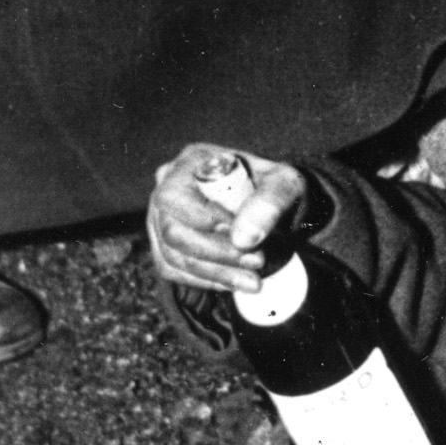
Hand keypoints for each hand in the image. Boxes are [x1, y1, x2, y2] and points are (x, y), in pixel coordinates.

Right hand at [148, 144, 307, 292]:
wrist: (271, 210)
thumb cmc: (274, 190)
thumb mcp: (286, 184)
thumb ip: (270, 202)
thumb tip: (243, 239)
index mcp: (192, 161)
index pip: (176, 196)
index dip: (204, 219)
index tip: (244, 238)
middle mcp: (167, 187)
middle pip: (172, 231)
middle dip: (217, 252)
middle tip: (257, 262)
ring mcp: (159, 218)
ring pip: (173, 256)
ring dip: (215, 273)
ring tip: (253, 281)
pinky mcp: (163, 245)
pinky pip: (173, 270)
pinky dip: (206, 281)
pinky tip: (234, 283)